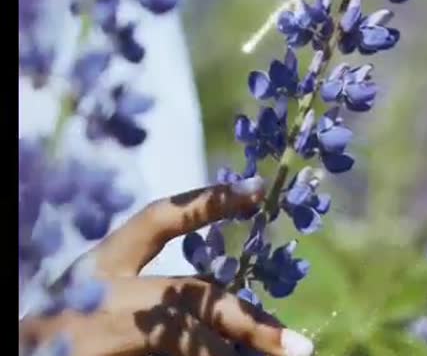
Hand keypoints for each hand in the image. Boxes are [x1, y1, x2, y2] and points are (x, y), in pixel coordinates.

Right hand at [19, 183, 314, 355]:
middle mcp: (98, 286)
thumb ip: (163, 309)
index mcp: (100, 263)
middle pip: (190, 290)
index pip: (159, 217)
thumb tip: (236, 328)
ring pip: (182, 331)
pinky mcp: (88, 351)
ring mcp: (91, 321)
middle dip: (248, 318)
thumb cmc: (61, 337)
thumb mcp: (109, 310)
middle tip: (297, 344)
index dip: (207, 201)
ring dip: (232, 348)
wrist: (11, 354)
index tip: (255, 189)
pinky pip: (164, 355)